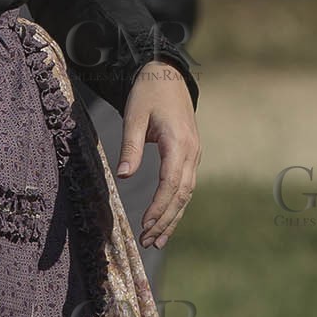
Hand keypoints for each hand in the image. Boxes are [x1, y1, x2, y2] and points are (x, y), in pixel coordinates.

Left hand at [115, 61, 200, 248]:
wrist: (167, 75)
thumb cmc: (148, 93)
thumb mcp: (134, 116)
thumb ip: (130, 147)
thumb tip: (123, 176)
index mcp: (179, 142)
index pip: (171, 183)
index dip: (159, 206)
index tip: (145, 224)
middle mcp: (192, 151)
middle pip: (182, 194)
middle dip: (166, 220)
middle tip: (148, 242)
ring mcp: (194, 154)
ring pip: (186, 193)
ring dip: (172, 218)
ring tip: (157, 241)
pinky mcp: (190, 155)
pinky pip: (186, 185)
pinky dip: (176, 205)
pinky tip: (166, 220)